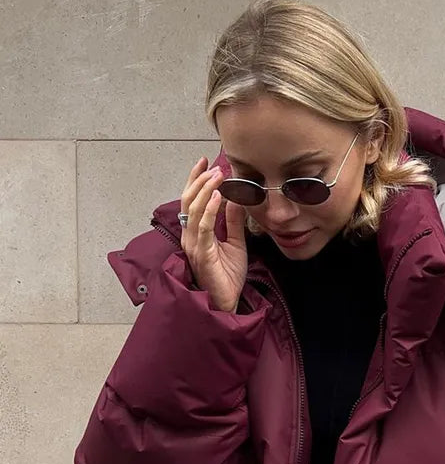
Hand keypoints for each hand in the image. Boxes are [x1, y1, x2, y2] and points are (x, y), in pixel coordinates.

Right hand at [179, 157, 248, 311]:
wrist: (227, 301)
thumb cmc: (228, 276)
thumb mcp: (235, 243)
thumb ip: (233, 222)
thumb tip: (236, 198)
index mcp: (195, 232)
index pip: (191, 200)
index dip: (195, 180)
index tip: (204, 162)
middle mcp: (189, 236)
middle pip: (188, 200)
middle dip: (199, 180)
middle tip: (213, 166)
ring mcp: (193, 244)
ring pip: (193, 209)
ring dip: (205, 190)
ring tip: (217, 176)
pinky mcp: (201, 253)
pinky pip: (203, 227)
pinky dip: (209, 210)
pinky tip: (219, 197)